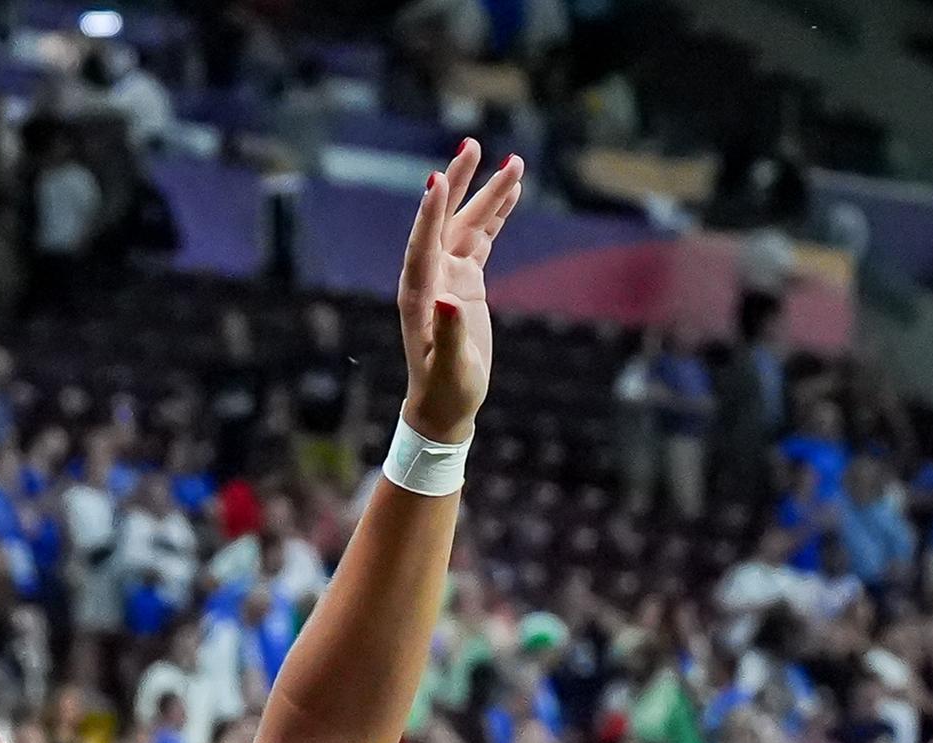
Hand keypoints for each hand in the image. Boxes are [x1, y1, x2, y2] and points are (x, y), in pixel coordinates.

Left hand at [398, 139, 524, 446]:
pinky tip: (513, 191)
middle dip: (457, 184)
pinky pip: (481, 238)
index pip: (422, 246)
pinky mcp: (465, 279)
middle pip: (442, 220)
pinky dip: (496, 215)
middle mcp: (430, 277)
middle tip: (471, 146)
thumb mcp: (450, 369)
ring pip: (468, 223)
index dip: (428, 215)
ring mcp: (448, 275)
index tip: (437, 179)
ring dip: (488, 194)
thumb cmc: (445, 392)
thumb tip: (449, 299)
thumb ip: (449, 334)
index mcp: (418, 296)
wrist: (445, 406)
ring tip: (514, 163)